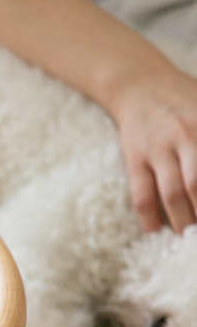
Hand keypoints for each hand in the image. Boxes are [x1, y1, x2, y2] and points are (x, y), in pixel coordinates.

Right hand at [111, 67, 196, 233]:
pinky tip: (157, 234)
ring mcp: (159, 149)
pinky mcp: (135, 159)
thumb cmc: (187, 99)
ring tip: (189, 242)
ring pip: (173, 194)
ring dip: (183, 222)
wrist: (140, 84)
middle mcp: (188, 135)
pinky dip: (150, 219)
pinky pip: (142, 195)